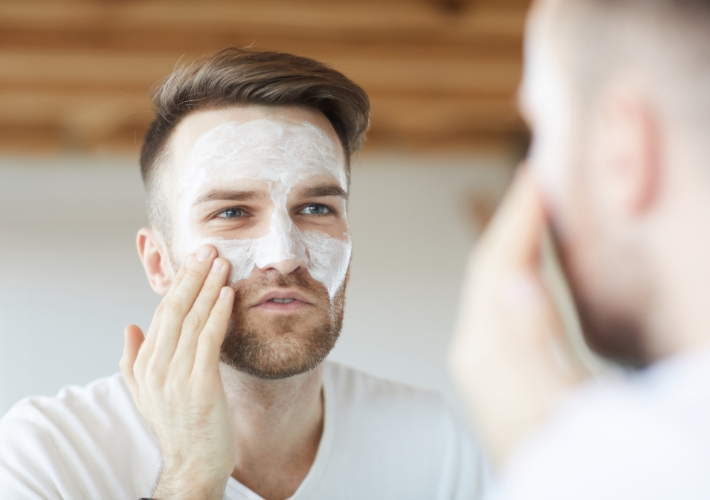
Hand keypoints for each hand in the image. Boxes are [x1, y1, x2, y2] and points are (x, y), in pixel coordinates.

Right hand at [120, 246, 235, 499]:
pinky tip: (227, 293)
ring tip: (222, 262)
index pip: (161, 313)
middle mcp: (155, 367)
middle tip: (208, 249)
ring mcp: (176, 376)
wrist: (195, 464)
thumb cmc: (179, 425)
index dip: (179, 283)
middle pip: (174, 309)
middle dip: (192, 275)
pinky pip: (209, 339)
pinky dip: (217, 313)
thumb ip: (134, 359)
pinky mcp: (200, 384)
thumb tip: (130, 325)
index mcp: (144, 365)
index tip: (193, 260)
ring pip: (192, 319)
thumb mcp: (146, 393)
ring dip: (208, 287)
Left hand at [449, 168, 587, 468]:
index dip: (520, 214)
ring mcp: (487, 358)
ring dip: (517, 236)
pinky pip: (505, 298)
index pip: (499, 263)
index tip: (539, 169)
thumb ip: (531, 347)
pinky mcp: (501, 366)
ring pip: (497, 278)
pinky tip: (536, 259)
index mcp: (489, 351)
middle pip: (491, 264)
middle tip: (541, 173)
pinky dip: (520, 266)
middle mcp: (479, 348)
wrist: (561, 494)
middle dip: (515, 216)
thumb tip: (515, 281)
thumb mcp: (557, 408)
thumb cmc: (570, 462)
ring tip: (540, 203)